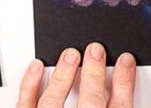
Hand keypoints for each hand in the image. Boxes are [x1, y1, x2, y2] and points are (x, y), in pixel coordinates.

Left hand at [16, 43, 135, 107]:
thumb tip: (119, 100)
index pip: (120, 106)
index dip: (124, 81)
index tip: (125, 62)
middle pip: (90, 100)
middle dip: (93, 72)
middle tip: (95, 50)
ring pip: (54, 101)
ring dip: (64, 74)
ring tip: (70, 54)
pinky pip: (25, 105)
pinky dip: (30, 86)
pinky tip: (36, 68)